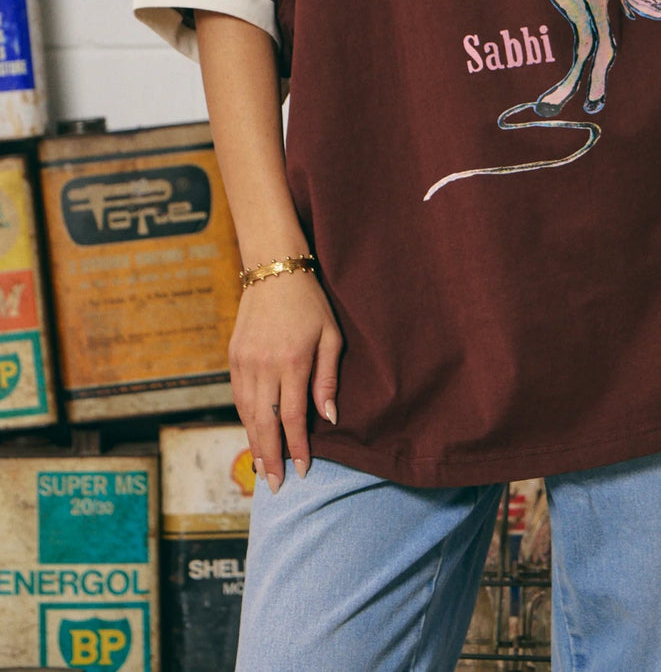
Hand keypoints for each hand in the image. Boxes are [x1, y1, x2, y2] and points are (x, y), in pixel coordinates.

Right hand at [229, 270, 342, 491]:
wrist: (274, 271)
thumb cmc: (311, 303)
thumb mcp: (330, 336)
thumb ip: (327, 379)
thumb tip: (328, 419)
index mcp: (292, 361)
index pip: (292, 417)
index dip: (297, 447)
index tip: (302, 471)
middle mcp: (264, 365)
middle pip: (264, 422)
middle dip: (270, 457)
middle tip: (274, 487)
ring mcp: (244, 362)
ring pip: (247, 413)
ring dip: (254, 443)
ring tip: (262, 469)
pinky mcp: (233, 357)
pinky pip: (238, 397)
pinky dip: (245, 420)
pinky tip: (253, 434)